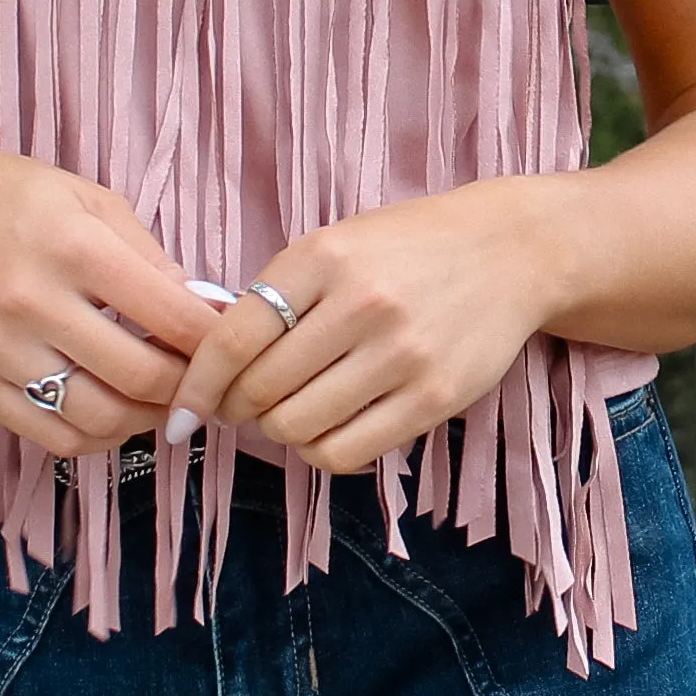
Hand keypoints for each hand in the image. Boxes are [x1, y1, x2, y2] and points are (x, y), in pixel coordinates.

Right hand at [0, 140, 220, 455]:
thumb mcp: (81, 197)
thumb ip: (145, 254)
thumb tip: (202, 311)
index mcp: (73, 246)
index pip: (172, 316)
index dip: (217, 341)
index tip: (235, 348)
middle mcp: (35, 303)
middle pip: (143, 378)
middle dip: (190, 389)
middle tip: (206, 385)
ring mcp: (0, 350)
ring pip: (100, 420)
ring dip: (146, 421)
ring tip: (161, 402)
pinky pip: (50, 436)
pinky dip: (95, 437)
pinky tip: (111, 414)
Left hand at [160, 182, 561, 475]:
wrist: (511, 252)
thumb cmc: (407, 249)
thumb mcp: (335, 244)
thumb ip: (276, 294)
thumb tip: (207, 361)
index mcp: (323, 256)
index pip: (234, 336)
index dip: (198, 383)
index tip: (184, 409)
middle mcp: (362, 304)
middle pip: (262, 390)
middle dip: (238, 409)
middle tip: (242, 407)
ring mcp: (402, 354)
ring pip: (299, 427)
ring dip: (279, 431)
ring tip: (288, 413)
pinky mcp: (435, 397)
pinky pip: (347, 451)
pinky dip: (320, 450)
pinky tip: (325, 429)